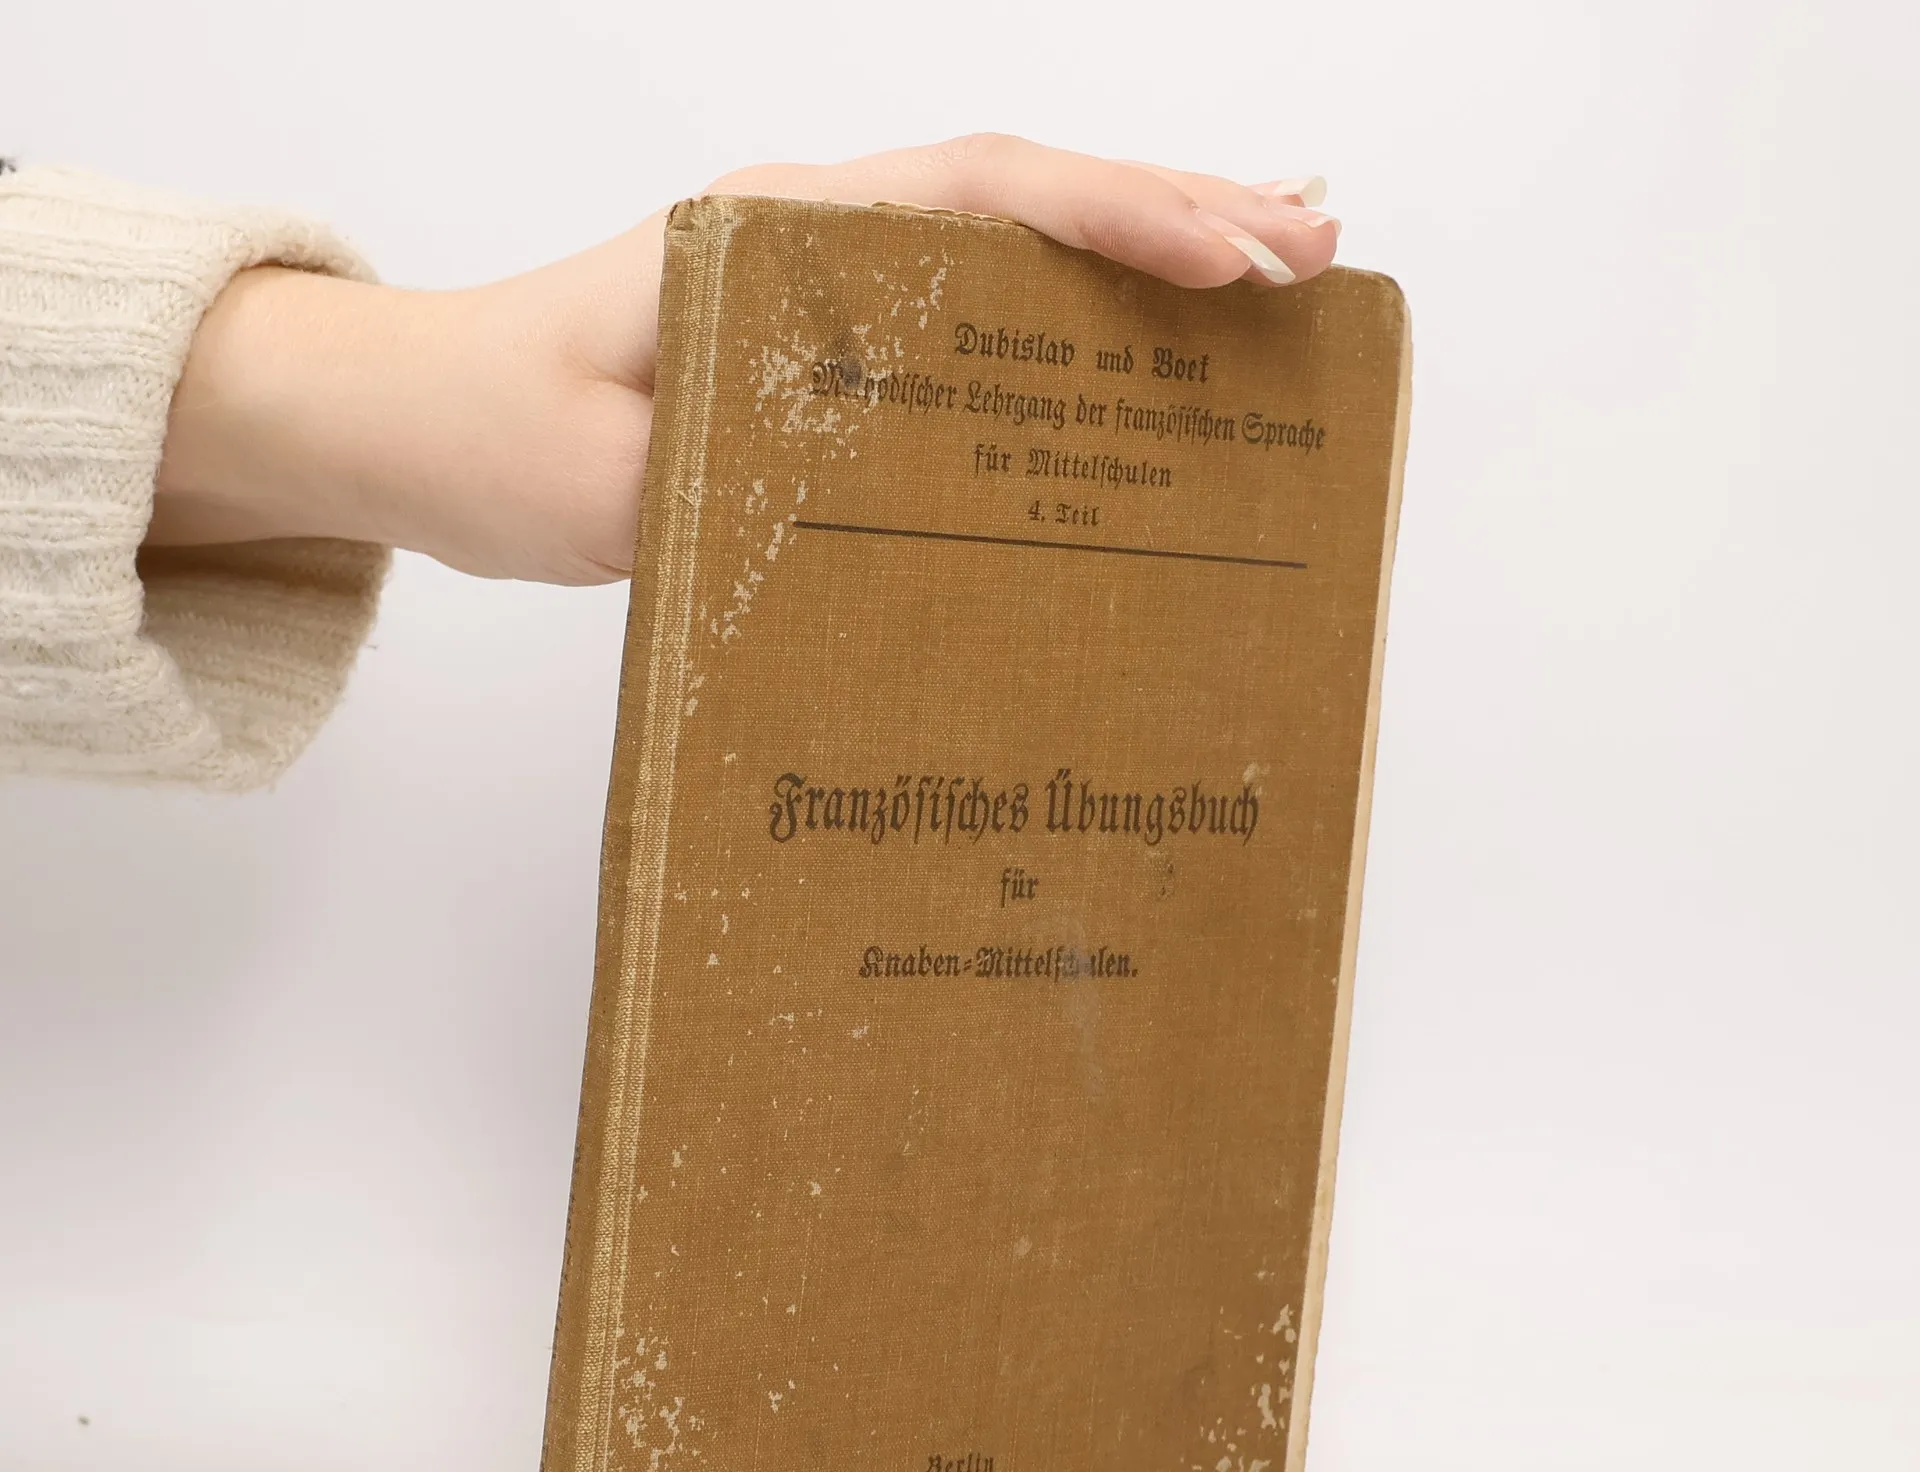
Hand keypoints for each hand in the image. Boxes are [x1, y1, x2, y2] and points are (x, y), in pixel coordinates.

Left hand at [150, 136, 1339, 584]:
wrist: (421, 426)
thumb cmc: (495, 434)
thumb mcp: (607, 474)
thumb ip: (728, 467)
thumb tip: (875, 479)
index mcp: (777, 234)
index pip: (983, 197)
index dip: (1121, 221)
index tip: (1233, 263)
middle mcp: (817, 235)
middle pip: (1030, 197)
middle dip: (1179, 214)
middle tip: (1315, 250)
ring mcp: (826, 281)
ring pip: (1015, 242)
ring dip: (1144, 250)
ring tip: (1272, 271)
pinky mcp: (825, 343)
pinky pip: (972, 309)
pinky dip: (1067, 311)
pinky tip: (1129, 347)